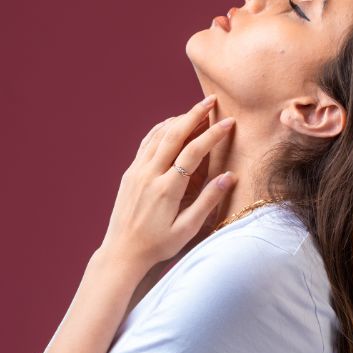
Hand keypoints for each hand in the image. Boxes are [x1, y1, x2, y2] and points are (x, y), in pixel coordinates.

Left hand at [98, 95, 236, 268]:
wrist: (122, 252)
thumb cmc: (158, 245)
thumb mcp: (187, 229)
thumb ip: (208, 201)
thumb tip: (230, 176)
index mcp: (166, 189)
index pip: (193, 152)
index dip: (213, 134)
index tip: (229, 122)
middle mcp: (149, 175)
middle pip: (174, 134)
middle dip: (194, 114)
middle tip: (211, 100)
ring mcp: (137, 172)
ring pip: (158, 135)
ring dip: (178, 119)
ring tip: (196, 109)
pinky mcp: (130, 173)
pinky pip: (146, 143)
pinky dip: (161, 129)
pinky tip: (172, 124)